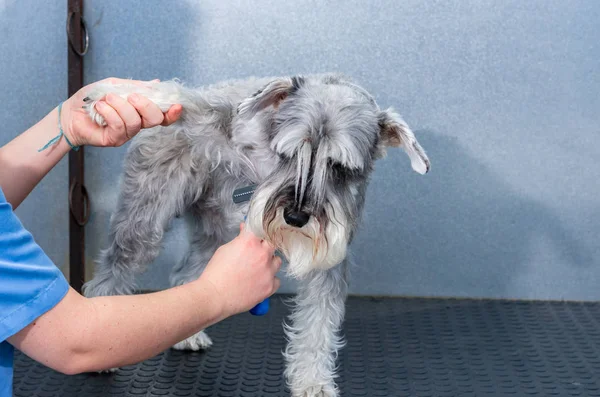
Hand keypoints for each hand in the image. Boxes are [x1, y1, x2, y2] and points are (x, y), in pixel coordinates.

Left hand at [60, 77, 182, 146]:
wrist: (70, 112)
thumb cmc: (92, 99)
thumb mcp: (115, 85)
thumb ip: (135, 86)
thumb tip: (157, 83)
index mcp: (140, 111)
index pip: (162, 116)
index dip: (172, 112)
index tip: (176, 105)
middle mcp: (137, 124)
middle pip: (155, 119)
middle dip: (146, 105)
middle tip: (130, 96)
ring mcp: (126, 134)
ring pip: (136, 121)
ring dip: (120, 105)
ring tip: (106, 99)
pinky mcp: (114, 140)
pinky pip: (119, 125)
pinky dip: (109, 111)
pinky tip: (99, 107)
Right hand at [198, 223, 281, 317]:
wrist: (214, 296)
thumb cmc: (216, 274)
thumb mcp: (225, 249)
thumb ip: (239, 239)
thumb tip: (245, 231)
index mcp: (250, 242)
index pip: (261, 229)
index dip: (257, 233)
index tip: (256, 235)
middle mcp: (262, 254)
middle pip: (272, 244)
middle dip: (264, 246)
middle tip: (256, 252)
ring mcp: (268, 271)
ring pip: (277, 261)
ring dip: (270, 262)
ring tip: (258, 268)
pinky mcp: (270, 286)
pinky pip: (276, 280)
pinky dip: (270, 280)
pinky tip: (260, 281)